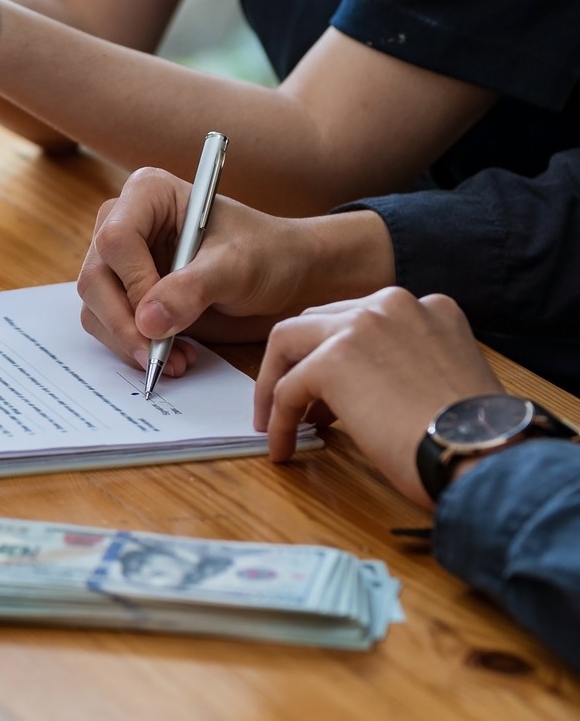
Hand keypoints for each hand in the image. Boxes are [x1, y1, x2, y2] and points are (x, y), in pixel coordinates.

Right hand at [77, 168, 399, 377]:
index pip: (116, 239)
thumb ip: (192, 289)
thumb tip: (147, 322)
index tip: (160, 323)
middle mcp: (124, 221)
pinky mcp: (124, 291)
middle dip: (124, 323)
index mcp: (147, 194)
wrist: (284, 274)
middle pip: (96, 277)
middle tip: (156, 358)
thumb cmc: (267, 254)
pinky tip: (172, 354)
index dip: (134, 284)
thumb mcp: (236, 268)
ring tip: (175, 360)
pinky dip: (133, 346)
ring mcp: (121, 259)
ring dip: (129, 341)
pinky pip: (107, 322)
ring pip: (95, 305)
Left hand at [253, 288, 500, 505]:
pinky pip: (287, 390)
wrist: (484, 454)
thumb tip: (362, 388)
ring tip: (273, 421)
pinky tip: (282, 447)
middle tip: (293, 400)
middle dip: (299, 361)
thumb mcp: (447, 377)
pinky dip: (278, 420)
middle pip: (318, 322)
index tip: (329, 389)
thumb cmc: (476, 436)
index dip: (336, 352)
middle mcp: (392, 304)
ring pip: (288, 343)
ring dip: (276, 384)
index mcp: (427, 307)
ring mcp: (360, 326)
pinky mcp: (332, 361)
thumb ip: (407, 363)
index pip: (359, 319)